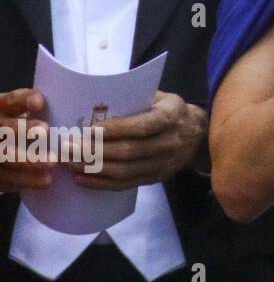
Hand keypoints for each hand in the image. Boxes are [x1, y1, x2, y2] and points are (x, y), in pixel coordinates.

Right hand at [0, 88, 54, 190]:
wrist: (4, 155)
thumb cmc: (26, 132)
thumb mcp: (29, 119)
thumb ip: (46, 116)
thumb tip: (83, 118)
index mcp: (4, 109)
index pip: (12, 100)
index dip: (24, 100)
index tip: (40, 103)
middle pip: (4, 128)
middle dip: (23, 129)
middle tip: (45, 132)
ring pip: (4, 156)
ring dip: (28, 160)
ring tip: (52, 164)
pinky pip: (6, 178)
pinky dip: (26, 180)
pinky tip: (46, 181)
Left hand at [73, 91, 206, 190]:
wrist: (198, 135)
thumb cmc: (169, 110)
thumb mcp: (160, 97)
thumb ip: (135, 98)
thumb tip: (96, 101)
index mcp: (172, 116)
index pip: (145, 125)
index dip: (119, 129)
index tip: (92, 129)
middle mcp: (170, 142)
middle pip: (131, 151)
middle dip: (96, 151)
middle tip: (68, 148)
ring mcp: (163, 163)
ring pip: (125, 170)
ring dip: (93, 168)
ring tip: (68, 164)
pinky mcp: (155, 178)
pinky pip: (125, 184)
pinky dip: (101, 183)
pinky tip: (81, 178)